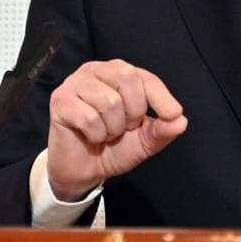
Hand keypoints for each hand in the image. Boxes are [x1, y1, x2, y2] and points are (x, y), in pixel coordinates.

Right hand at [46, 59, 187, 200]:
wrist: (83, 170)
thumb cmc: (112, 148)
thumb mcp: (144, 141)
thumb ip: (162, 130)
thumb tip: (180, 121)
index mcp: (117, 73)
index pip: (145, 77)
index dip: (161, 96)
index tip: (173, 114)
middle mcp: (96, 71)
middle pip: (127, 78)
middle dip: (133, 112)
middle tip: (124, 128)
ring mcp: (75, 83)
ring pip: (109, 101)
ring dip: (112, 128)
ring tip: (105, 133)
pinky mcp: (60, 100)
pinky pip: (89, 118)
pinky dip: (96, 135)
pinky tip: (90, 136)